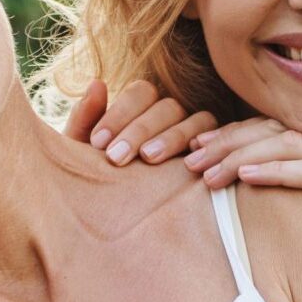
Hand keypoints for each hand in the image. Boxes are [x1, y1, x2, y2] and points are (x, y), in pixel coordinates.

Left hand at [63, 78, 217, 166]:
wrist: (111, 218)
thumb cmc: (97, 179)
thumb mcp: (84, 153)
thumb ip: (85, 119)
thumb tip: (97, 83)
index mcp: (141, 108)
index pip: (140, 93)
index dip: (120, 114)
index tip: (98, 143)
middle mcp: (171, 117)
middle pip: (167, 107)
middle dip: (140, 130)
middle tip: (116, 158)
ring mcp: (196, 134)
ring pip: (195, 121)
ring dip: (172, 137)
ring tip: (149, 159)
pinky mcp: (212, 154)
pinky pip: (217, 140)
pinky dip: (205, 145)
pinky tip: (186, 164)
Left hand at [184, 115, 301, 301]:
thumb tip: (258, 178)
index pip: (281, 120)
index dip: (233, 130)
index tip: (193, 145)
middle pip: (279, 125)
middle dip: (226, 140)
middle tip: (184, 158)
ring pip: (291, 143)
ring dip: (240, 156)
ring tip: (203, 173)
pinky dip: (279, 171)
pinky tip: (246, 177)